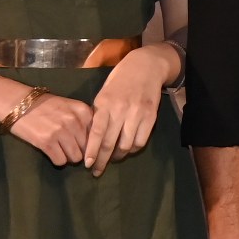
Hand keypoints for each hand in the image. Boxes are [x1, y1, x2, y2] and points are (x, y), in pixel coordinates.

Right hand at [0, 85, 95, 166]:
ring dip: (68, 157)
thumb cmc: (44, 105)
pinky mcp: (46, 142)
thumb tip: (96, 144)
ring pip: (75, 157)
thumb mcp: (69, 107)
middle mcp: (74, 121)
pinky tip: (51, 151)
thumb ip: (84, 121)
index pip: (98, 136)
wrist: (16, 102)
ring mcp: (61, 131)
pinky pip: (60, 161)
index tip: (88, 149)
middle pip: (87, 149)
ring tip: (60, 149)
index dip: (92, 144)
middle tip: (69, 149)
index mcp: (83, 111)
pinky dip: (57, 160)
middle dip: (80, 151)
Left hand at [84, 47, 174, 174]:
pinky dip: (133, 149)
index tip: (87, 164)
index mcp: (105, 104)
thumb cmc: (119, 81)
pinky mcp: (151, 117)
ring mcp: (137, 114)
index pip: (96, 133)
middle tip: (97, 171)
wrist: (145, 67)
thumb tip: (92, 137)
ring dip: (119, 156)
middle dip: (102, 160)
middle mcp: (121, 110)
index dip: (91, 151)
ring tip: (114, 158)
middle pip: (110, 143)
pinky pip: (141, 140)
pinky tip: (128, 149)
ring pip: (127, 145)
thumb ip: (99, 115)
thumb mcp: (103, 94)